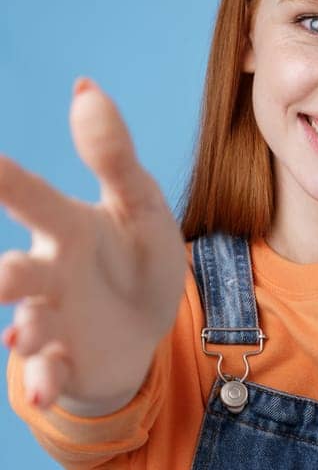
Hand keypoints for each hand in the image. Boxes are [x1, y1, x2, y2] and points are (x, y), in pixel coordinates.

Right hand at [0, 77, 186, 414]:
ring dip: (24, 330)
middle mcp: (46, 273)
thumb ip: (113, 155)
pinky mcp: (67, 361)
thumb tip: (85, 85)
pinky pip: (49, 371)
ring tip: (22, 336)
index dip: (1, 178)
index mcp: (65, 226)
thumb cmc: (136, 254)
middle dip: (4, 274)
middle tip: (3, 277)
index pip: (27, 195)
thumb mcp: (139, 205)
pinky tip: (47, 384)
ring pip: (26, 324)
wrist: (151, 324)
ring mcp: (52, 320)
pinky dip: (44, 379)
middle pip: (15, 271)